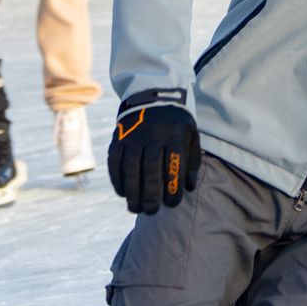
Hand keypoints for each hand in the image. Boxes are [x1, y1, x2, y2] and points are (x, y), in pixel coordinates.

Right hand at [108, 89, 201, 214]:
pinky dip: (117, 179)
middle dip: (150, 195)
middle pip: (150, 170)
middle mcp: (153, 136)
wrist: (153, 94)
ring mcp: (133, 136)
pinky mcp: (118, 137)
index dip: (172, 188)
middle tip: (151, 211)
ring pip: (131, 168)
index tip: (172, 204)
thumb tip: (189, 188)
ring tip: (135, 208)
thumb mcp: (190, 134)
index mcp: (174, 135)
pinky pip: (115, 162)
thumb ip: (191, 161)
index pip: (173, 167)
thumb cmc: (175, 121)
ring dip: (132, 191)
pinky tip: (123, 193)